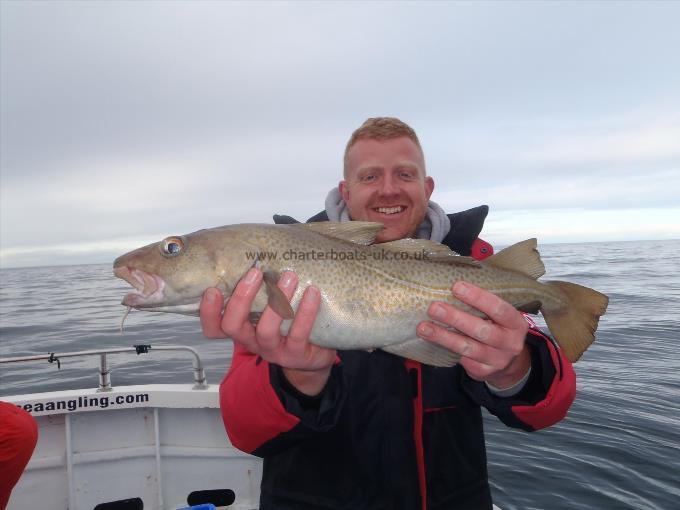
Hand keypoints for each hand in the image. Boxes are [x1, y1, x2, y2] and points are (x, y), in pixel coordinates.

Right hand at [199, 268, 335, 395]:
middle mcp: (253, 341)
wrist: (314, 353)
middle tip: (255, 272)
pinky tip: (312, 292)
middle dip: (241, 298)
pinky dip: (305, 312)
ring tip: (289, 276)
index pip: (214, 327)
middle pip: (233, 326)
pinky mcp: (296, 355)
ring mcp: (273, 350)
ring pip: (267, 330)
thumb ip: (261, 289)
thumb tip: (260, 247)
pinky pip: (298, 334)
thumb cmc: (288, 323)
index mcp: (243, 328)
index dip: (208, 312)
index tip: (212, 289)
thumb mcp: (269, 308)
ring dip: (277, 301)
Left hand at [417, 281, 530, 388]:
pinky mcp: (482, 372)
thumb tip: (451, 286)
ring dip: (443, 336)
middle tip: (434, 307)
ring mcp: (497, 360)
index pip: (499, 309)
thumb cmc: (498, 330)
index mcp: (516, 324)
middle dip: (455, 318)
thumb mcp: (500, 318)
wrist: (508, 364)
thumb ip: (484, 306)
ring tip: (424, 327)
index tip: (456, 287)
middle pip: (481, 330)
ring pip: (467, 347)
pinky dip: (444, 348)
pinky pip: (460, 359)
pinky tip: (430, 340)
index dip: (478, 298)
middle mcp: (510, 343)